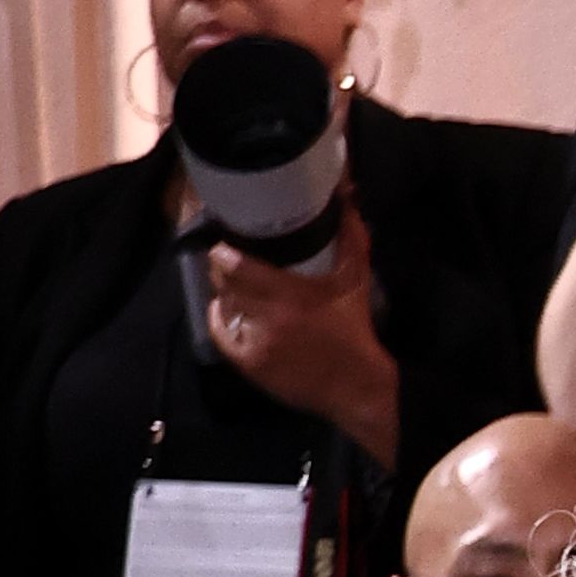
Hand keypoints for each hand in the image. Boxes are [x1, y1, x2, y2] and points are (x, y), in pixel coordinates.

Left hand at [202, 197, 399, 457]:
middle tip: (225, 259)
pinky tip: (226, 311)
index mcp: (289, 294)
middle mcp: (268, 319)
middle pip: (225, 285)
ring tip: (229, 284)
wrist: (354, 386)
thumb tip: (346, 190)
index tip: (224, 241)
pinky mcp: (251, 367)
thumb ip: (349, 233)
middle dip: (221, 269)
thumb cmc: (353, 328)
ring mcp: (256, 345)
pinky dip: (220, 320)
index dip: (222, 251)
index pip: (236, 266)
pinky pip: (222, 336)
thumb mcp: (355, 277)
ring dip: (223, 293)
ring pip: (223, 307)